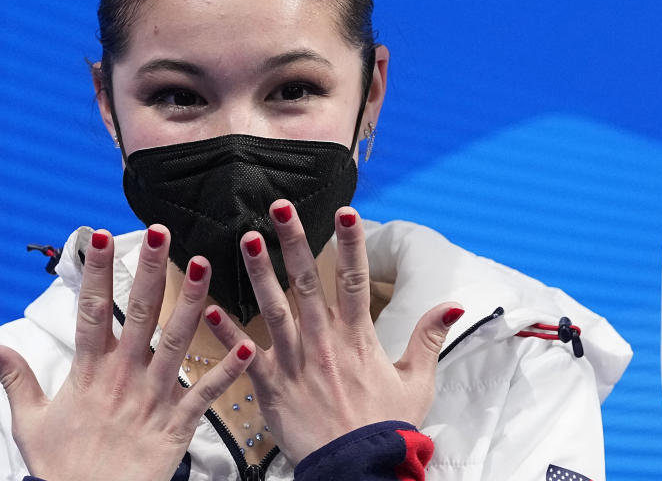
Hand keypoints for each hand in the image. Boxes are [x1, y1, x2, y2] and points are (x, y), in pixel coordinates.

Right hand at [0, 225, 254, 480]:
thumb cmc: (61, 470)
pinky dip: (227, 371)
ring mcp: (152, 399)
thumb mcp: (28, 423)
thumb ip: (15, 378)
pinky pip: (205, 394)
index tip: (99, 235)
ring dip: (192, 302)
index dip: (95, 271)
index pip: (89, 310)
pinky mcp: (176, 426)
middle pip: (137, 313)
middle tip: (160, 232)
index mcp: (88, 373)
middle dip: (148, 269)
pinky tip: (246, 345)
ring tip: (204, 266)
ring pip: (177, 341)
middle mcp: (122, 378)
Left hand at [204, 201, 461, 463]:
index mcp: (357, 338)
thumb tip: (452, 304)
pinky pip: (244, 357)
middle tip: (280, 207)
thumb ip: (429, 338)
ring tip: (247, 239)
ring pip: (274, 308)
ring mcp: (295, 362)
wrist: (359, 470)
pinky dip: (226, 334)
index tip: (345, 211)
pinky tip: (210, 309)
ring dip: (259, 273)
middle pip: (307, 282)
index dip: (350, 243)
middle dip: (294, 241)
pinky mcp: (271, 386)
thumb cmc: (387, 428)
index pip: (354, 279)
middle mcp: (324, 342)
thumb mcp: (418, 381)